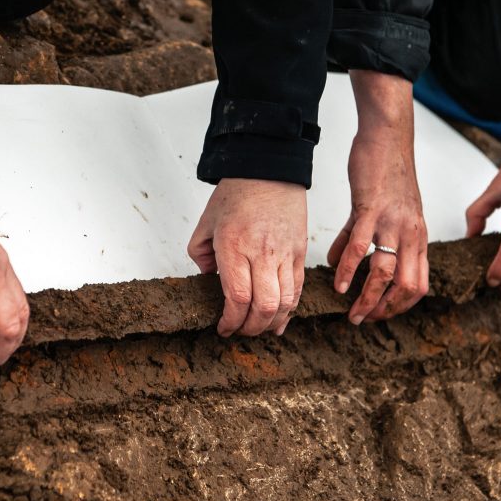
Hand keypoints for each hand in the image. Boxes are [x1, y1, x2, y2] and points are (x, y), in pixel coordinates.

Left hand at [188, 178, 306, 336]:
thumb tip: (208, 280)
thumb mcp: (205, 223)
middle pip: (264, 308)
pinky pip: (298, 289)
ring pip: (286, 303)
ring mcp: (285, 254)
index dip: (230, 321)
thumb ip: (201, 256)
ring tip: (257, 327)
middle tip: (239, 331)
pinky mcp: (300, 252)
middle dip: (250, 329)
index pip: (238, 298)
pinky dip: (290, 310)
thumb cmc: (236, 194)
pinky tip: (279, 321)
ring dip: (270, 323)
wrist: (269, 169)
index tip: (223, 328)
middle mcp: (262, 253)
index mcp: (234, 247)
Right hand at [328, 70, 428, 323]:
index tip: (381, 314)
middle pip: (406, 286)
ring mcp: (391, 223)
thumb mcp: (390, 210)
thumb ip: (370, 237)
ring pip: (384, 273)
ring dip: (368, 298)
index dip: (400, 305)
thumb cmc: (387, 171)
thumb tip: (344, 262)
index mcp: (417, 236)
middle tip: (364, 320)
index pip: (418, 284)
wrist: (388, 138)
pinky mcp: (371, 210)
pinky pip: (360, 248)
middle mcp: (410, 234)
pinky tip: (338, 283)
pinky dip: (349, 270)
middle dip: (385, 310)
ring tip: (352, 312)